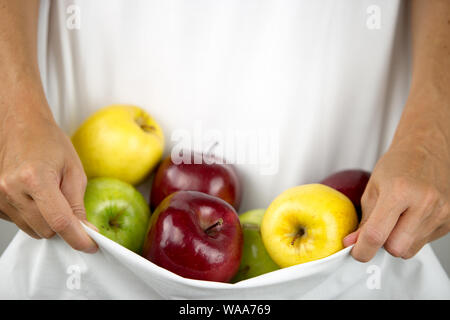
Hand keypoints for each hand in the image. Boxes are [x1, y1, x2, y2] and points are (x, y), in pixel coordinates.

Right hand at [0, 101, 97, 253]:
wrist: (20, 124)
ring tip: (49, 193)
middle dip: (63, 225)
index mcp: (35, 178)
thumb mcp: (73, 169)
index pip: (60, 221)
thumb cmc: (48, 141)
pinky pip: (18, 222)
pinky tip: (34, 195)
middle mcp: (11, 189)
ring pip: (32, 229)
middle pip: (46, 230)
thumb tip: (85, 229)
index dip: (78, 238)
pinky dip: (31, 216)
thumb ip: (77, 202)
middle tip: (68, 204)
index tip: (91, 245)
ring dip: (47, 221)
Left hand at [344, 129, 449, 260]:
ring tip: (397, 218)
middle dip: (383, 245)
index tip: (356, 252)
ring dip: (398, 241)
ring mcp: (441, 212)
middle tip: (378, 230)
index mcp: (400, 191)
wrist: (428, 148)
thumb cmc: (399, 164)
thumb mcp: (373, 188)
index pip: (377, 234)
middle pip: (397, 248)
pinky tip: (411, 217)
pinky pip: (424, 243)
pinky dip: (412, 236)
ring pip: (411, 249)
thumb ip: (364, 219)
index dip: (363, 249)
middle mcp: (425, 203)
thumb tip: (353, 243)